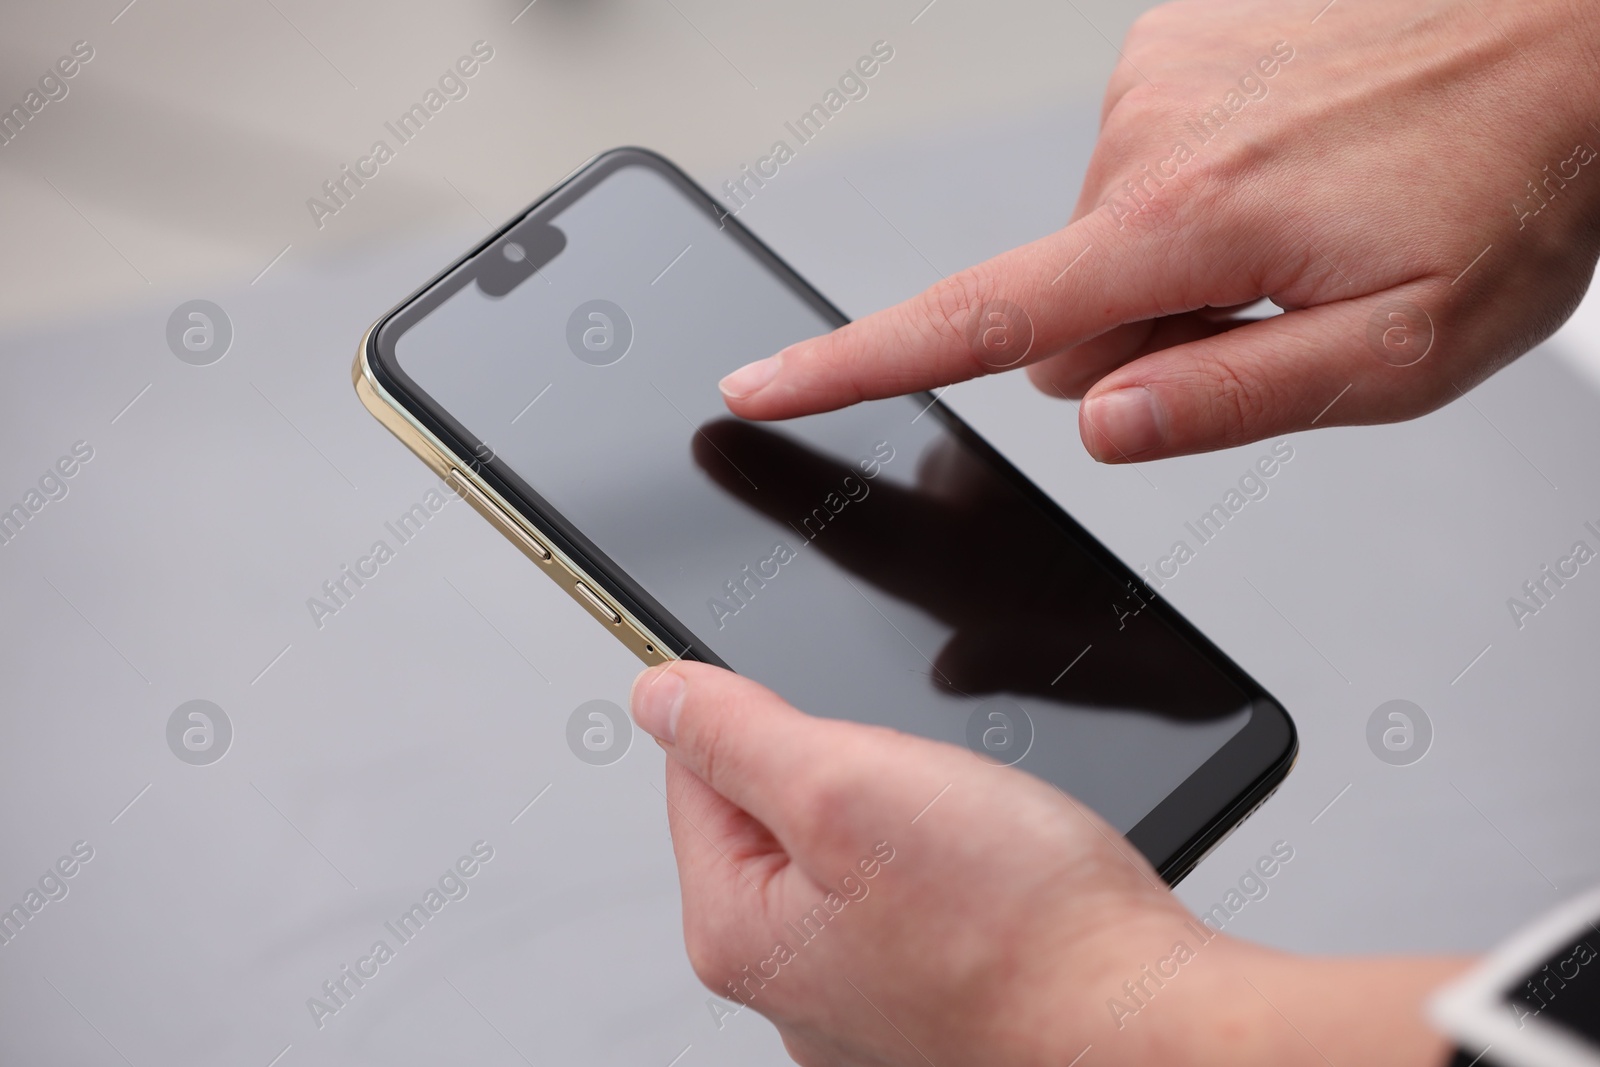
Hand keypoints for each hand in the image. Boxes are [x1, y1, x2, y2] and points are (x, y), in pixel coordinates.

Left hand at [631, 662, 1462, 1065]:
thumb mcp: (846, 784)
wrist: (1144, 1024)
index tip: (828, 718)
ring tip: (974, 842)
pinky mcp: (928, 998)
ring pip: (856, 851)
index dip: (766, 720)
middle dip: (850, 772)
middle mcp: (786, 981)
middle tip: (923, 789)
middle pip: (778, 813)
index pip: (696, 772)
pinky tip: (994, 880)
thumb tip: (659, 695)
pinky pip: (912, 898)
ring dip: (909, 818)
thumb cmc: (1019, 931)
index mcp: (738, 930)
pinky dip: (952, 870)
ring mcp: (860, 999)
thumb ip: (735, 732)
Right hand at [716, 0, 1599, 461]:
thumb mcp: (1404, 348)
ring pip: (1114, 231)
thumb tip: (1097, 424)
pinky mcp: (1183, 34)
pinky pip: (1152, 152)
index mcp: (1187, 221)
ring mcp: (1160, 72)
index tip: (762, 383)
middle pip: (1065, 301)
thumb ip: (1232, 398)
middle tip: (1271, 303)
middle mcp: (1147, 133)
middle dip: (1141, 332)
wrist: (1580, 18)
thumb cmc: (1519, 174)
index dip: (855, 365)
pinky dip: (1209, 180)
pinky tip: (1302, 158)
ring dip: (1187, 253)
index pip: (976, 317)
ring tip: (1307, 221)